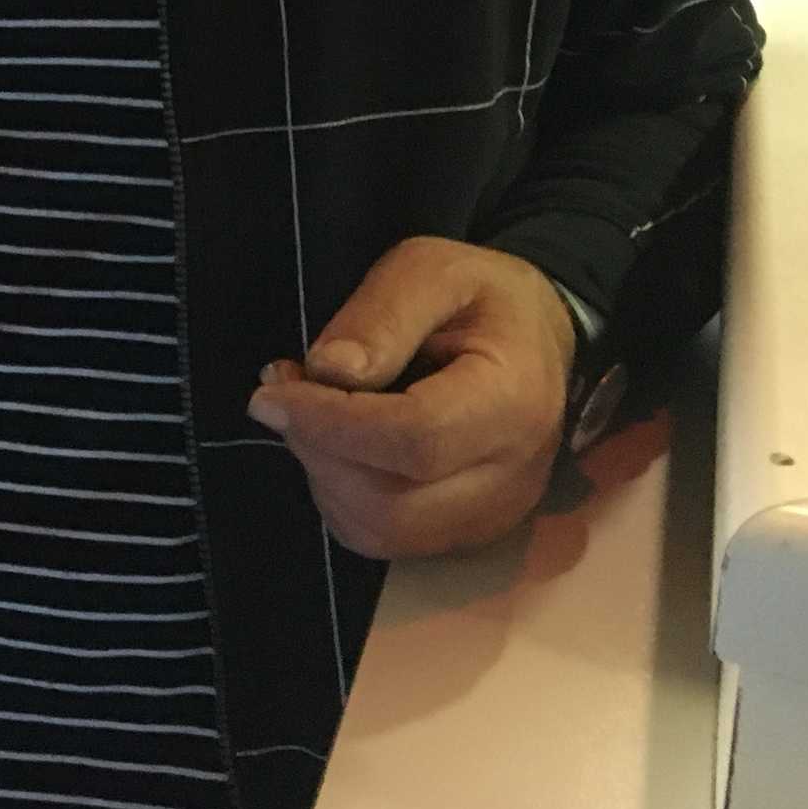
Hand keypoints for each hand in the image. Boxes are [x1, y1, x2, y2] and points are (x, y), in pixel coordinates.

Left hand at [245, 236, 576, 561]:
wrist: (538, 339)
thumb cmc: (480, 299)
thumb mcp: (432, 270)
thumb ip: (382, 315)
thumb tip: (329, 370)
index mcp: (513, 400)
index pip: (415, 439)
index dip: (330, 423)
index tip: (270, 393)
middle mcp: (512, 476)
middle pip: (392, 503)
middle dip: (317, 450)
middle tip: (285, 391)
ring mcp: (493, 515)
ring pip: (381, 530)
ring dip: (322, 475)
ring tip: (308, 412)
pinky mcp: (467, 532)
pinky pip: (385, 538)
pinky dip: (340, 496)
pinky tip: (334, 445)